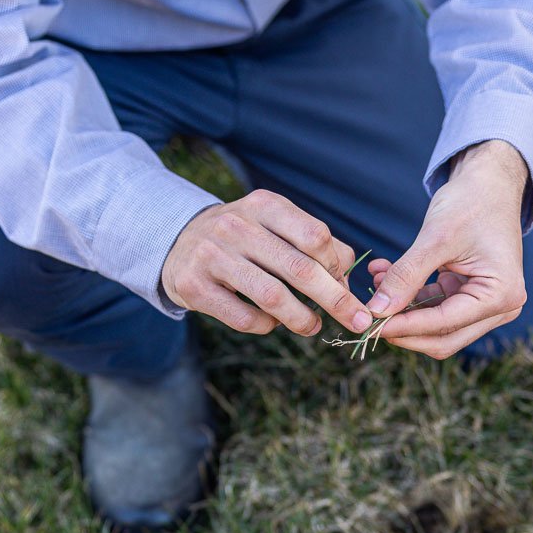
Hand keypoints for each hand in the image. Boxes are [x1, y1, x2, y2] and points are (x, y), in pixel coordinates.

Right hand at [161, 190, 371, 337]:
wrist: (177, 242)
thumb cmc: (242, 238)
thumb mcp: (273, 225)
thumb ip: (313, 245)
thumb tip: (346, 280)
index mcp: (263, 205)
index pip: (315, 236)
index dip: (336, 267)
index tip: (344, 286)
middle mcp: (236, 226)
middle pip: (300, 268)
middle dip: (335, 300)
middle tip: (355, 321)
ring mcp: (211, 255)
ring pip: (272, 296)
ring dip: (301, 319)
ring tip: (312, 326)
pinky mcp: (194, 286)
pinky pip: (243, 317)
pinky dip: (267, 326)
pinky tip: (273, 323)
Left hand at [366, 140, 528, 358]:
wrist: (489, 183)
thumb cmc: (471, 203)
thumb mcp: (435, 239)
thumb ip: (406, 276)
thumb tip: (376, 311)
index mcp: (501, 295)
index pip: (445, 324)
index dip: (404, 327)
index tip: (370, 324)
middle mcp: (501, 307)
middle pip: (444, 338)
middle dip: (403, 329)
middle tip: (366, 318)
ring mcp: (487, 305)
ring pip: (437, 328)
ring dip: (403, 312)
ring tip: (374, 283)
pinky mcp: (471, 297)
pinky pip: (435, 309)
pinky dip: (410, 298)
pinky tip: (384, 276)